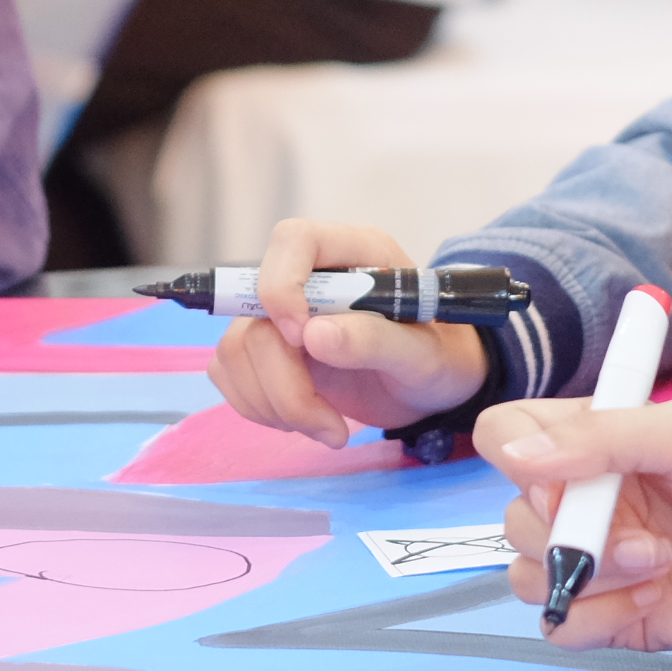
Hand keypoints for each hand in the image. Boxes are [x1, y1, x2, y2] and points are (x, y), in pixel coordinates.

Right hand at [204, 218, 486, 447]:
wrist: (436, 390)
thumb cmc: (441, 360)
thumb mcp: (424, 357)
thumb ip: (376, 341)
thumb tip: (315, 335)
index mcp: (354, 254)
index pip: (293, 241)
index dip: (282, 286)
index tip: (303, 341)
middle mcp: (310, 277)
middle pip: (256, 314)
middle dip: (284, 381)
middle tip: (328, 425)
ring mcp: (282, 315)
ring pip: (236, 349)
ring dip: (273, 403)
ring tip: (326, 429)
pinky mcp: (267, 350)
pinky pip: (230, 372)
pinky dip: (258, 407)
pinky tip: (303, 422)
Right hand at [486, 397, 671, 670]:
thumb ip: (603, 436)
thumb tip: (516, 458)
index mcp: (592, 443)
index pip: (504, 436)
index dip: (515, 457)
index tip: (560, 479)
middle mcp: (581, 500)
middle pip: (510, 516)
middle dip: (567, 531)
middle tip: (641, 536)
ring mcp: (593, 562)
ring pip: (526, 574)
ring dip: (590, 575)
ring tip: (661, 566)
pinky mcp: (609, 617)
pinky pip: (558, 626)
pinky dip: (597, 619)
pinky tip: (652, 603)